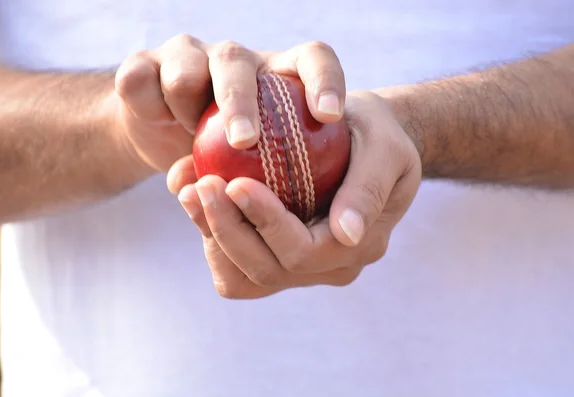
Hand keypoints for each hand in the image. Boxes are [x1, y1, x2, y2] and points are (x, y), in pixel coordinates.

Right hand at [113, 35, 345, 172]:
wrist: (163, 133)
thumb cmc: (237, 165)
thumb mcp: (273, 179)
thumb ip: (299, 195)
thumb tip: (343, 235)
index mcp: (276, 75)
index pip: (311, 59)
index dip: (323, 81)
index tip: (329, 116)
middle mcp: (235, 62)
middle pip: (236, 62)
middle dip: (239, 102)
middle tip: (244, 142)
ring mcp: (188, 59)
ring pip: (184, 64)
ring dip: (186, 102)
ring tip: (191, 140)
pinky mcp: (145, 68)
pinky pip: (138, 78)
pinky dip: (146, 102)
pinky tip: (156, 125)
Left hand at [170, 90, 421, 298]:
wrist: (365, 141)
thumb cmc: (375, 133)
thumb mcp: (385, 148)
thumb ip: (369, 188)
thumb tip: (349, 235)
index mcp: (360, 245)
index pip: (302, 251)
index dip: (265, 223)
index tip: (234, 182)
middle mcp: (331, 267)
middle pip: (267, 270)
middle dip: (227, 229)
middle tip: (199, 183)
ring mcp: (304, 270)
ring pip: (244, 278)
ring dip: (212, 237)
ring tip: (189, 190)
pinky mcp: (278, 260)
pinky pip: (236, 270)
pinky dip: (213, 239)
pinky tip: (198, 202)